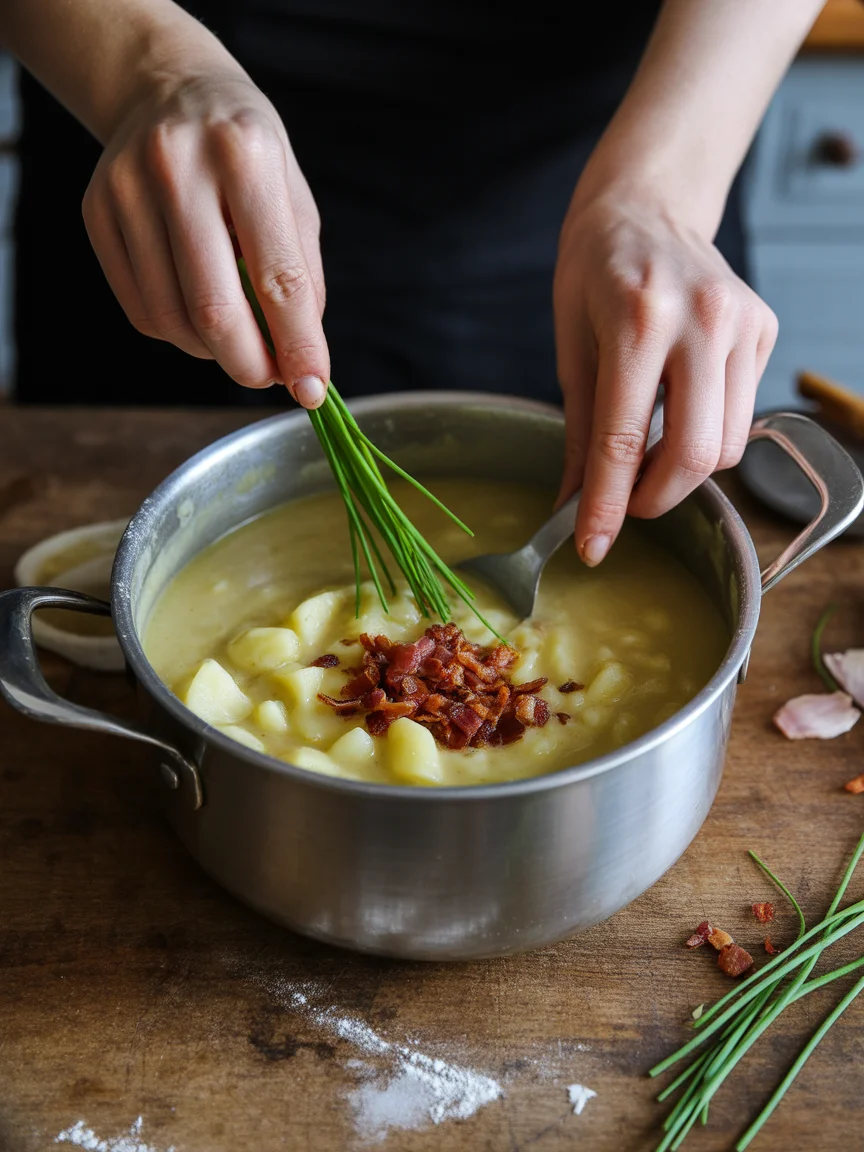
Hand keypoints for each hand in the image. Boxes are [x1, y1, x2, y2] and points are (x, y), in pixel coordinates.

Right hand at [82, 70, 328, 407]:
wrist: (167, 89)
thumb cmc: (244, 151)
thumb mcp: (292, 196)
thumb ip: (302, 276)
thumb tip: (300, 360)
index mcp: (244, 154)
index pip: (279, 277)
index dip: (299, 346)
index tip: (313, 390)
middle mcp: (178, 166)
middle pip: (214, 309)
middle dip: (249, 364)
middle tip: (269, 377)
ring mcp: (126, 189)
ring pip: (173, 319)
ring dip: (213, 351)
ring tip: (238, 335)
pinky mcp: (96, 213)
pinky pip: (141, 310)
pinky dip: (179, 333)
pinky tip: (198, 313)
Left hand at [553, 189, 777, 565]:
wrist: (647, 204)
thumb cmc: (594, 271)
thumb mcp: (570, 348)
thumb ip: (580, 433)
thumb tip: (574, 507)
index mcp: (638, 320)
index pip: (624, 440)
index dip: (607, 506)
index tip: (593, 549)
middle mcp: (702, 320)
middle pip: (695, 455)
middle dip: (655, 500)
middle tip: (624, 504)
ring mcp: (743, 324)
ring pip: (727, 446)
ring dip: (682, 470)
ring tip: (646, 448)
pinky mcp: (765, 329)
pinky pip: (741, 415)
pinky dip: (707, 433)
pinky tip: (678, 407)